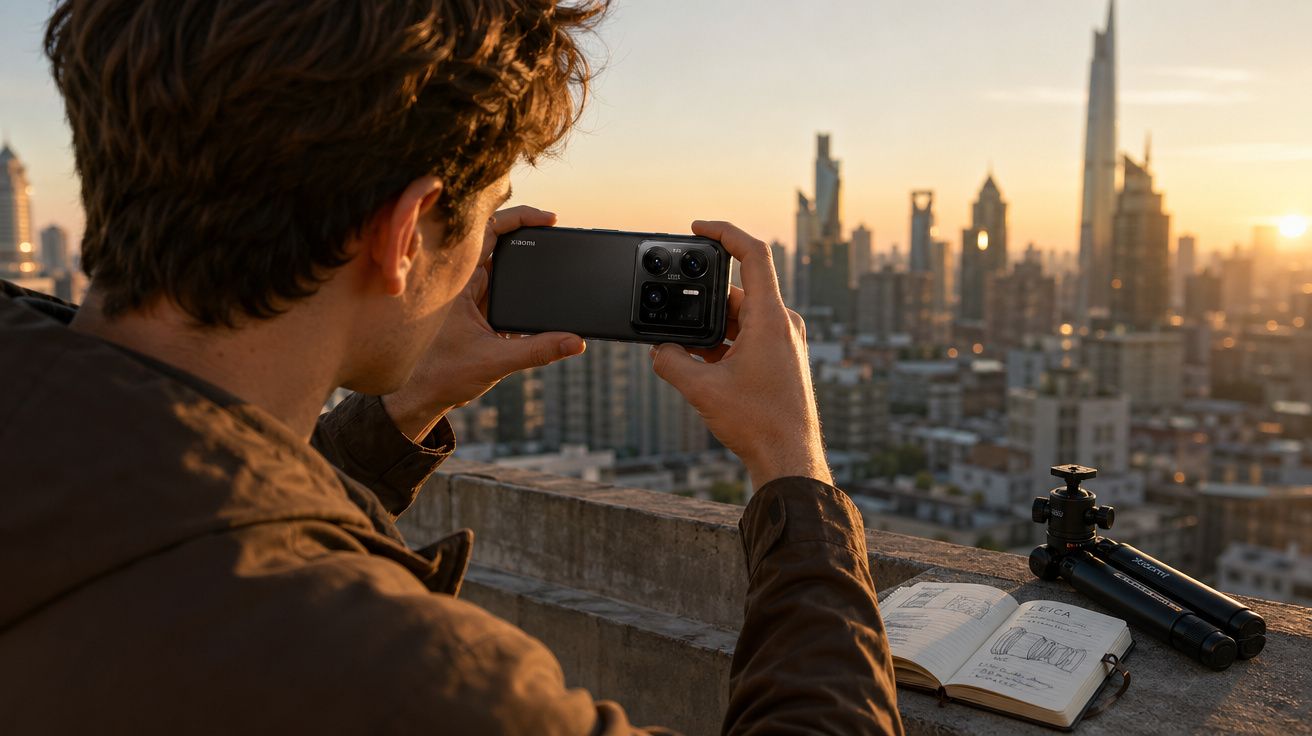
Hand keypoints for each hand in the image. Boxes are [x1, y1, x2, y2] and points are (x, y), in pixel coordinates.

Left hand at [383, 206, 585, 440]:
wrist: (419, 398)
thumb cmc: (440, 376)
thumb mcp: (496, 361)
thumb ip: (538, 350)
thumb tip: (575, 342)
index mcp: (458, 281)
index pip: (489, 230)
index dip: (519, 217)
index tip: (548, 220)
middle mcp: (463, 282)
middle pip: (499, 242)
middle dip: (529, 235)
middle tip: (557, 232)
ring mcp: (470, 295)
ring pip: (503, 267)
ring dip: (525, 264)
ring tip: (552, 260)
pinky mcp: (478, 311)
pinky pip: (504, 289)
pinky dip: (522, 288)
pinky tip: (539, 296)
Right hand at [650, 220, 830, 488]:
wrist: (789, 459)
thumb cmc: (757, 424)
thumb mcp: (701, 389)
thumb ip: (671, 362)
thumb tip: (659, 351)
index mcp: (771, 318)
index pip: (753, 254)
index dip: (724, 232)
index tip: (698, 227)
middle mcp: (783, 323)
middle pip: (736, 293)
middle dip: (702, 306)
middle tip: (675, 324)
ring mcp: (785, 341)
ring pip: (740, 318)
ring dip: (711, 331)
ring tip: (689, 359)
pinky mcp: (783, 359)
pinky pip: (748, 337)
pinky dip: (723, 345)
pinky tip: (704, 369)